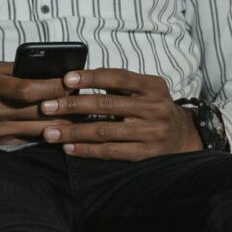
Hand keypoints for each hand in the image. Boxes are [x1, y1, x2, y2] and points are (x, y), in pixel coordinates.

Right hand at [0, 63, 77, 174]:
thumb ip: (15, 71)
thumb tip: (49, 68)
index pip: (27, 88)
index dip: (54, 86)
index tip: (74, 80)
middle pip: (38, 110)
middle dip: (67, 105)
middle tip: (91, 99)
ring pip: (41, 129)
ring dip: (66, 123)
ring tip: (88, 116)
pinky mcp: (3, 146)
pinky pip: (34, 141)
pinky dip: (53, 136)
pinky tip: (72, 132)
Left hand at [37, 68, 203, 160]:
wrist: (185, 136)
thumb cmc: (154, 108)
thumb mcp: (146, 89)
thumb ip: (120, 84)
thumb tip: (75, 79)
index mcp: (152, 86)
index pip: (118, 77)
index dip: (91, 77)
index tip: (65, 79)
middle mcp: (154, 108)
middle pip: (107, 105)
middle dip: (73, 105)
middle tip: (47, 107)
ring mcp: (151, 133)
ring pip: (105, 131)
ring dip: (74, 131)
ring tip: (49, 132)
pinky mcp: (146, 154)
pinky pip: (111, 151)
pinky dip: (87, 150)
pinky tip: (68, 148)